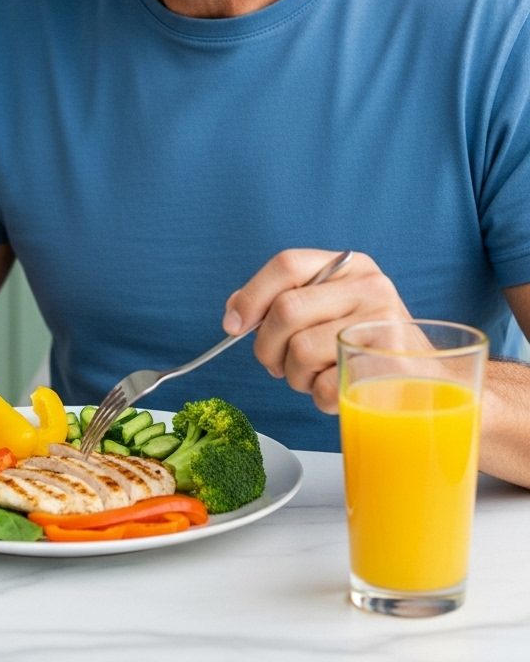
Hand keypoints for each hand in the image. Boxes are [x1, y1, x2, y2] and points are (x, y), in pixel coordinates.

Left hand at [223, 249, 409, 412]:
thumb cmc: (366, 345)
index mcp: (351, 266)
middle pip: (287, 310)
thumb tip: (235, 314)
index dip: (251, 295)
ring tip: (316, 376)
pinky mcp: (388, 368)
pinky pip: (324, 388)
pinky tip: (338, 389)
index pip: (287, 264)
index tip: (232, 325)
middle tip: (277, 364)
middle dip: (268, 347)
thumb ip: (287, 300)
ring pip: (300, 351)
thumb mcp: (333, 307)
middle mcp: (370, 287)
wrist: (429, 383)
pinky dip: (320, 398)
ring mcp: (382, 325)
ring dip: (296, 377)